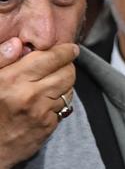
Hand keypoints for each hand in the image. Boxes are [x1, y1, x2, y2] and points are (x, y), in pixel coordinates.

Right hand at [0, 39, 77, 168]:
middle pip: (67, 72)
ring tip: (52, 79)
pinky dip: (60, 98)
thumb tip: (18, 43)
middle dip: (67, 65)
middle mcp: (29, 95)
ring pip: (69, 88)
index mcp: (10, 80)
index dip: (64, 51)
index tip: (70, 48)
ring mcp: (41, 112)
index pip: (50, 58)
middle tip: (61, 63)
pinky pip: (64, 105)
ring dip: (65, 81)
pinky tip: (47, 98)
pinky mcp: (48, 125)